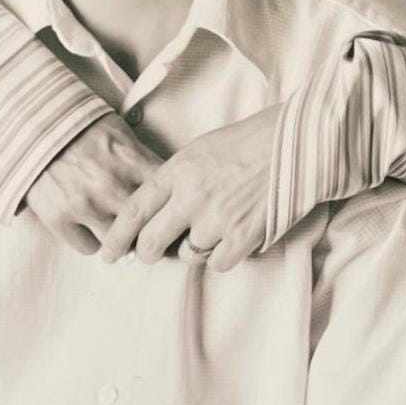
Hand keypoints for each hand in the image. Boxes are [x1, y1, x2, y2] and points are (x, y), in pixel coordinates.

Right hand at [24, 114, 162, 254]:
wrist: (33, 122)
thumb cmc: (81, 125)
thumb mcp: (119, 131)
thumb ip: (141, 158)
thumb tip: (166, 182)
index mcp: (130, 161)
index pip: (166, 198)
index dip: (171, 209)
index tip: (171, 214)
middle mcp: (111, 186)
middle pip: (146, 226)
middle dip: (151, 230)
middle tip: (151, 231)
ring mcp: (84, 204)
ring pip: (119, 242)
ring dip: (122, 240)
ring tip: (122, 234)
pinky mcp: (58, 217)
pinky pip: (87, 248)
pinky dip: (93, 242)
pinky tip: (93, 230)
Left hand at [99, 103, 281, 271]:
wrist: (297, 143)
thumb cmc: (250, 140)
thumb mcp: (202, 148)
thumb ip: (177, 178)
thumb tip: (157, 211)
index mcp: (179, 169)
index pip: (134, 209)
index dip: (117, 236)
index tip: (108, 252)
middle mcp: (192, 195)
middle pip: (152, 242)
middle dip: (147, 252)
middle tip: (149, 254)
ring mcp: (218, 218)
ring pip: (187, 255)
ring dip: (194, 248)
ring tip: (212, 227)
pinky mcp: (243, 236)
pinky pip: (217, 263)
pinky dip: (222, 255)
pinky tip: (232, 236)